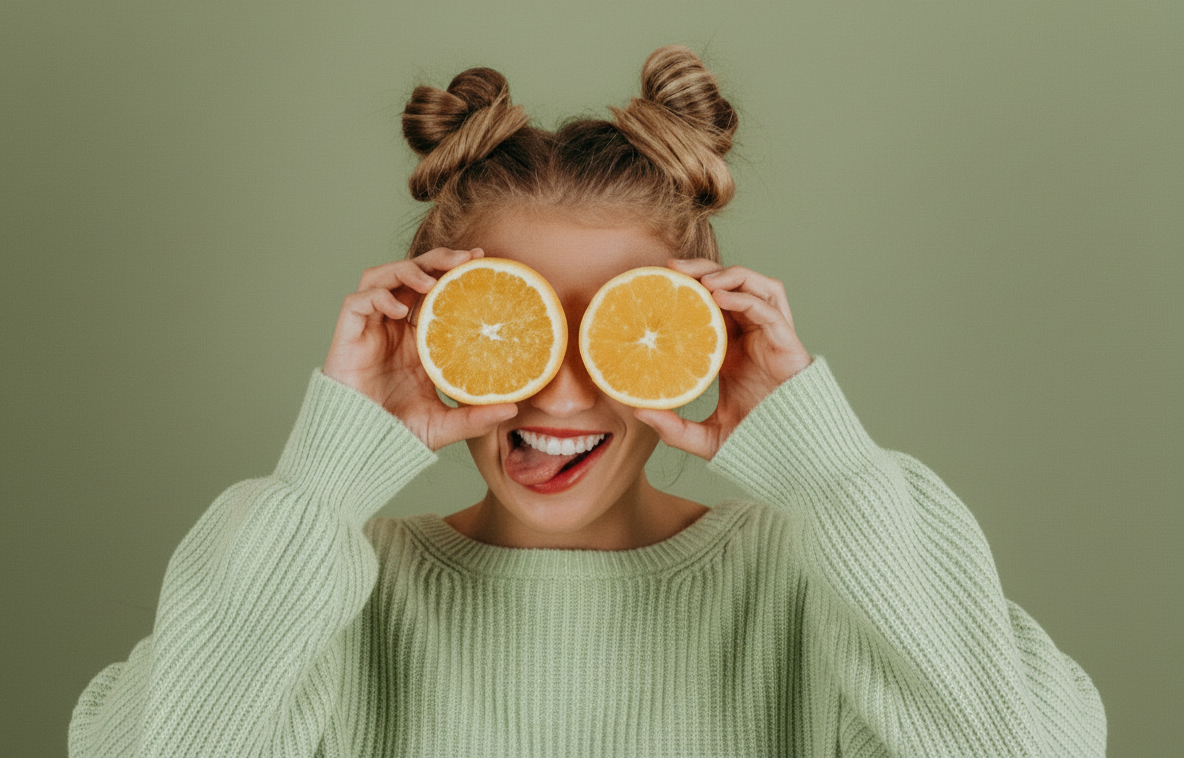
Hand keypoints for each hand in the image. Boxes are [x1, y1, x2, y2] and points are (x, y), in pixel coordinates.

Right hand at [322, 247, 517, 451]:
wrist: (361, 447)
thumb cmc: (397, 432)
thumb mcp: (445, 424)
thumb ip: (476, 416)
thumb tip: (514, 409)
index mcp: (418, 338)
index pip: (436, 291)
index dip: (454, 271)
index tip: (481, 260)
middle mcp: (394, 326)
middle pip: (412, 274)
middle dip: (436, 259)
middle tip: (465, 258)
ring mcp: (370, 328)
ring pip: (382, 277)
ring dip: (406, 269)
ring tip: (432, 281)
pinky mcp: (348, 335)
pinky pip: (357, 302)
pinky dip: (379, 296)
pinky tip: (400, 308)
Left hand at [633, 258, 812, 459]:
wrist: (790, 456)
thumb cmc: (754, 443)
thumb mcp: (704, 437)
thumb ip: (674, 428)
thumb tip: (638, 412)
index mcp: (732, 350)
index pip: (712, 305)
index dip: (690, 287)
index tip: (659, 280)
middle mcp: (752, 337)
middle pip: (732, 286)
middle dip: (704, 269)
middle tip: (672, 267)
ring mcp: (771, 338)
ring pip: (756, 286)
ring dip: (730, 274)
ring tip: (701, 279)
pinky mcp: (787, 343)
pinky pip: (768, 309)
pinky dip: (745, 297)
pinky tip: (720, 297)